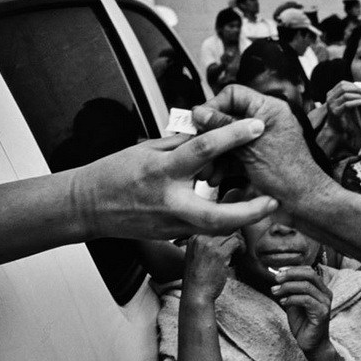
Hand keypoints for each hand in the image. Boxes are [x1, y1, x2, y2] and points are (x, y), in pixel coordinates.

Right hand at [72, 118, 277, 239]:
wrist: (87, 207)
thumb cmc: (115, 173)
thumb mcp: (147, 149)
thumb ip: (182, 144)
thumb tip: (211, 133)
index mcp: (162, 170)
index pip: (203, 149)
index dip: (233, 135)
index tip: (257, 126)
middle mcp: (169, 200)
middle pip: (217, 215)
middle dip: (249, 211)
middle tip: (273, 200)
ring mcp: (169, 223)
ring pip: (215, 228)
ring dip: (242, 217)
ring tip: (265, 204)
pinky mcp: (170, 234)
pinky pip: (203, 229)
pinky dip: (224, 219)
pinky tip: (239, 209)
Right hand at [182, 233, 242, 302]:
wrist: (196, 295)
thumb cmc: (199, 279)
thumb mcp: (198, 257)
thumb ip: (208, 246)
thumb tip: (229, 235)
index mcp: (194, 238)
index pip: (216, 229)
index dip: (225, 239)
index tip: (227, 250)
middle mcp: (200, 238)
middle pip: (225, 231)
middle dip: (232, 242)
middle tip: (234, 254)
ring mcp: (209, 245)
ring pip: (232, 235)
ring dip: (238, 245)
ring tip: (236, 257)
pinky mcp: (219, 253)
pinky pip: (237, 242)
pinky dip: (241, 248)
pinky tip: (239, 258)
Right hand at [192, 85, 334, 208]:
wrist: (302, 204)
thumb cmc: (288, 175)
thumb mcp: (249, 149)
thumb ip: (224, 128)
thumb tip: (199, 113)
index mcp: (269, 109)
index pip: (233, 94)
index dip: (213, 107)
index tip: (199, 123)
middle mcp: (264, 121)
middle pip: (228, 118)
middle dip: (211, 136)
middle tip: (195, 148)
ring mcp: (260, 141)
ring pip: (228, 140)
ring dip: (214, 155)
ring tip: (205, 170)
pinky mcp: (256, 158)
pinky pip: (233, 155)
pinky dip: (223, 165)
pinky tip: (214, 177)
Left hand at [271, 266, 331, 354]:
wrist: (311, 345)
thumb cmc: (303, 324)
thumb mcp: (294, 304)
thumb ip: (290, 291)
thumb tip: (277, 279)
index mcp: (321, 289)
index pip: (309, 271)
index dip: (293, 269)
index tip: (278, 271)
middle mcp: (326, 293)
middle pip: (310, 274)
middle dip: (291, 274)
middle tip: (276, 278)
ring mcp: (325, 303)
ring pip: (306, 286)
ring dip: (287, 287)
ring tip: (275, 291)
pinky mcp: (322, 312)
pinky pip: (305, 300)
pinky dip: (292, 298)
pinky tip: (283, 302)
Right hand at [324, 81, 360, 120]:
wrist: (335, 128)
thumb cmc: (342, 114)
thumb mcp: (345, 102)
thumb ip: (350, 95)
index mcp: (331, 94)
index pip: (342, 84)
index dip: (353, 85)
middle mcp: (330, 98)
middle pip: (343, 88)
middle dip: (355, 89)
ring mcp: (332, 105)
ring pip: (346, 95)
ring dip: (357, 95)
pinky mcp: (336, 112)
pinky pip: (347, 104)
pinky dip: (355, 102)